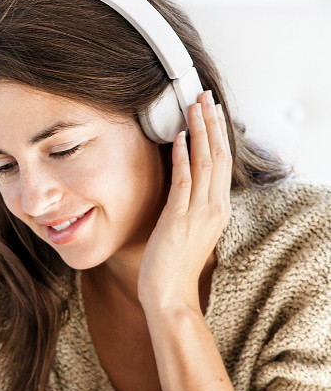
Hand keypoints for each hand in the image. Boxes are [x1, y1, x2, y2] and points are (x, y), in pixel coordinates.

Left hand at [138, 90, 231, 314]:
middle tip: (204, 96)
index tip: (211, 110)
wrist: (169, 295)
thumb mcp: (187, 230)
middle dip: (211, 123)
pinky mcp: (179, 218)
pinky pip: (184, 181)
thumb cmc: (173, 265)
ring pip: (205, 163)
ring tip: (194, 106)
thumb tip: (180, 184)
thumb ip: (188, 206)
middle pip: (218, 156)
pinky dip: (183, 157)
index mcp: (217, 210)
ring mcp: (199, 213)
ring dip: (199, 131)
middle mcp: (214, 208)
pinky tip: (178, 138)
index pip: (221, 163)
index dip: (217, 134)